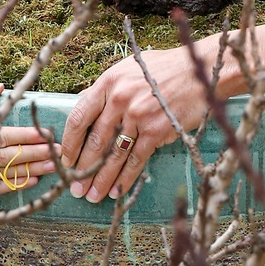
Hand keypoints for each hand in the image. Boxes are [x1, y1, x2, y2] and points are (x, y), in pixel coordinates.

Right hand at [0, 85, 53, 198]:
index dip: (23, 135)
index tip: (44, 132)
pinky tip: (29, 181)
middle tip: (59, 152)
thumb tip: (0, 88)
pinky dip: (10, 187)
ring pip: (0, 177)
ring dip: (28, 172)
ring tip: (52, 167)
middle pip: (4, 158)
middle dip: (34, 155)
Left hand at [58, 42, 214, 203]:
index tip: (65, 161)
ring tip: (92, 196)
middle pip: (94, 140)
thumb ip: (107, 89)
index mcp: (108, 82)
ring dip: (101, 179)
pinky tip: (117, 191)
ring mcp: (138, 115)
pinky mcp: (156, 130)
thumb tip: (85, 108)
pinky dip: (125, 178)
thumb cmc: (163, 69)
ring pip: (113, 154)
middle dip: (83, 169)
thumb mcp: (129, 70)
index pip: (78, 116)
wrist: (199, 71)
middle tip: (75, 188)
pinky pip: (136, 159)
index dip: (69, 143)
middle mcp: (120, 98)